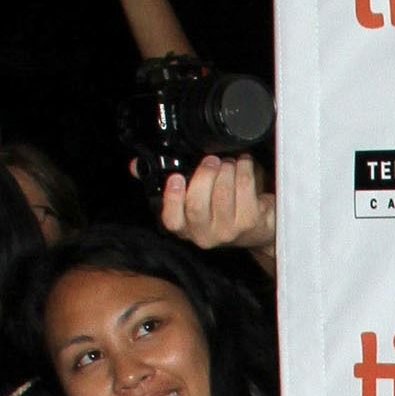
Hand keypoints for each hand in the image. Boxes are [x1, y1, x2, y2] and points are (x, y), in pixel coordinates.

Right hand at [161, 153, 276, 271]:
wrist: (259, 226)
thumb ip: (164, 183)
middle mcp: (205, 235)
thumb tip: (135, 166)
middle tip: (211, 160)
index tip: (176, 177)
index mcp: (186, 228)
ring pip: (222, 193)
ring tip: (227, 161)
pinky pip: (244, 188)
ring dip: (225, 169)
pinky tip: (242, 164)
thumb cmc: (221, 208)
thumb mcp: (191, 199)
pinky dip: (243, 169)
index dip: (173, 199)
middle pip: (197, 205)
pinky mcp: (250, 223)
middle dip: (204, 175)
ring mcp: (229, 232)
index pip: (172, 221)